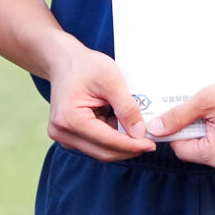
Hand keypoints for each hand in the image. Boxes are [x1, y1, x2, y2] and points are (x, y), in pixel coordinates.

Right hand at [44, 43, 154, 160]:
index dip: (132, 145)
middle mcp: (63, 132)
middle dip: (129, 149)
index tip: (152, 144)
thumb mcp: (111, 79)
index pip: (107, 141)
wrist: (64, 61)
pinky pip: (96, 144)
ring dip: (121, 145)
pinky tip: (125, 129)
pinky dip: (113, 139)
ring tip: (140, 134)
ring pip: (101, 151)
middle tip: (150, 143)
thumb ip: (126, 107)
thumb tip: (139, 133)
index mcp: (70, 119)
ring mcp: (64, 136)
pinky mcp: (70, 136)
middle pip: (104, 152)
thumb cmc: (85, 66)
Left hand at [146, 76, 214, 176]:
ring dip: (208, 131)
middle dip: (194, 129)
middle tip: (206, 109)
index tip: (183, 112)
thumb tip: (155, 128)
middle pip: (194, 150)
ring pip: (208, 148)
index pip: (180, 148)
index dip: (177, 129)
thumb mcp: (207, 100)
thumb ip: (178, 116)